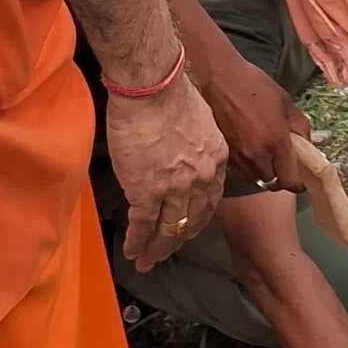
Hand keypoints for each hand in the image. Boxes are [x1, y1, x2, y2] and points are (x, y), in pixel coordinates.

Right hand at [106, 76, 226, 271]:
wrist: (151, 86)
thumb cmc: (170, 92)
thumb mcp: (198, 118)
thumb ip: (194, 141)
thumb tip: (181, 147)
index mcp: (215, 159)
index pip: (209, 199)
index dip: (196, 217)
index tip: (188, 227)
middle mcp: (201, 178)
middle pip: (192, 220)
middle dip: (177, 240)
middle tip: (166, 253)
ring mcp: (175, 188)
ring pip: (168, 229)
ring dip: (156, 249)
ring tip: (147, 261)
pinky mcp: (147, 192)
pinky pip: (143, 225)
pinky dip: (137, 241)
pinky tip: (132, 250)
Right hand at [194, 43, 309, 192]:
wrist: (219, 78)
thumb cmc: (254, 85)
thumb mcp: (286, 101)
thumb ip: (300, 126)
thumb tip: (308, 145)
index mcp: (276, 141)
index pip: (289, 180)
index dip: (298, 184)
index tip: (301, 179)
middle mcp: (256, 154)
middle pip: (273, 183)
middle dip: (281, 178)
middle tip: (285, 165)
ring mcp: (238, 156)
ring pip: (255, 179)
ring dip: (264, 174)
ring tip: (268, 158)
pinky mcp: (224, 153)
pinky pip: (241, 170)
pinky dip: (249, 167)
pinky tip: (251, 150)